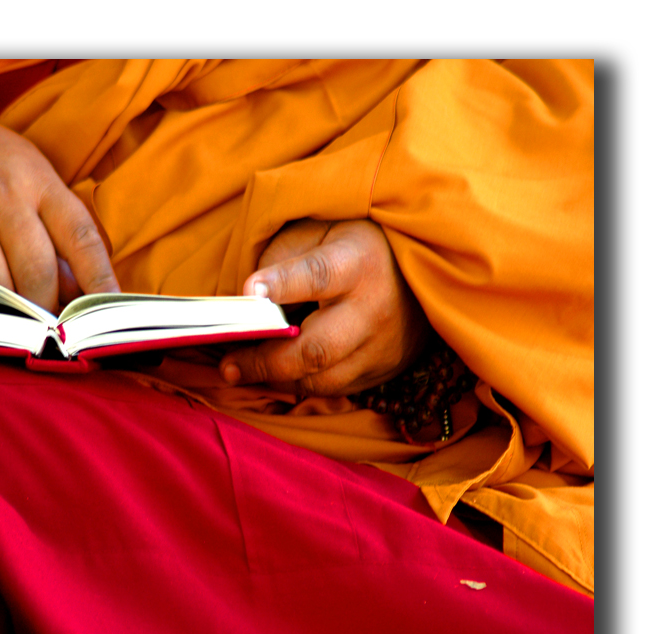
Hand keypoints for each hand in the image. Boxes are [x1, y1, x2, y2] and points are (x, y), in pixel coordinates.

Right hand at [0, 91, 118, 310]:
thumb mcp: (37, 183)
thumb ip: (60, 235)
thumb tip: (81, 297)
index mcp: (40, 184)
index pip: (81, 238)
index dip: (99, 281)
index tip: (104, 318)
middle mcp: (1, 194)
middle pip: (36, 270)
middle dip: (46, 310)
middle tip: (49, 332)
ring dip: (7, 314)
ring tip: (16, 330)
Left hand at [220, 219, 430, 395]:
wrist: (419, 267)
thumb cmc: (352, 244)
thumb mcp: (318, 230)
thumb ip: (280, 260)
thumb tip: (245, 303)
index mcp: (358, 262)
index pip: (318, 275)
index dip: (282, 284)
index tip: (248, 291)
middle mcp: (375, 308)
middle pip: (317, 348)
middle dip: (267, 362)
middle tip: (228, 366)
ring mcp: (383, 346)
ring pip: (324, 379)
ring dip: (278, 380)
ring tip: (242, 372)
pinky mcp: (385, 369)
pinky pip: (336, 388)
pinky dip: (301, 383)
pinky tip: (275, 374)